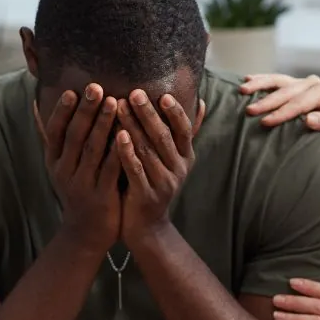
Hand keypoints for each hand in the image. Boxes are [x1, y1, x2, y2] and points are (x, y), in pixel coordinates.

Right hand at [33, 83, 122, 251]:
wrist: (86, 233)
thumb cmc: (77, 191)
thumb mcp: (59, 166)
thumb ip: (52, 137)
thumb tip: (37, 103)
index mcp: (54, 162)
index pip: (55, 132)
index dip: (63, 112)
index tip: (72, 90)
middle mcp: (65, 171)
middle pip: (74, 136)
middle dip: (86, 111)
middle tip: (96, 87)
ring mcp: (82, 184)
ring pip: (93, 150)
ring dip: (104, 124)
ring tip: (115, 102)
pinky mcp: (102, 195)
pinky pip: (111, 169)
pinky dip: (119, 150)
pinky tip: (129, 134)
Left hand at [115, 90, 203, 244]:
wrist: (147, 226)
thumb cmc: (155, 183)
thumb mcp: (174, 159)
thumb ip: (182, 133)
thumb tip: (201, 101)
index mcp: (185, 157)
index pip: (184, 131)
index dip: (175, 113)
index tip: (163, 95)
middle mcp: (178, 169)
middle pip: (164, 137)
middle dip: (148, 114)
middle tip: (134, 93)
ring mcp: (163, 184)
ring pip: (148, 151)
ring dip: (133, 127)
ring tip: (119, 107)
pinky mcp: (146, 195)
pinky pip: (136, 170)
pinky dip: (127, 152)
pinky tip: (117, 136)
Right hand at [239, 73, 319, 158]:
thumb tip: (308, 120)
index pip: (299, 103)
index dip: (282, 112)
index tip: (266, 122)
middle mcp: (312, 83)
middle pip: (286, 91)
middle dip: (266, 101)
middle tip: (249, 111)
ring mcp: (302, 83)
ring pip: (278, 81)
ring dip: (259, 84)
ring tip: (242, 89)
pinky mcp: (294, 86)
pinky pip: (276, 81)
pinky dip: (261, 80)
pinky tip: (247, 80)